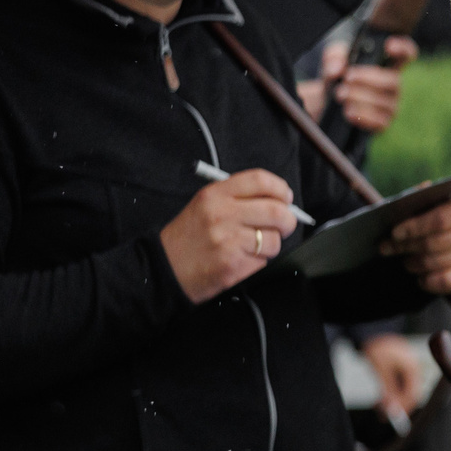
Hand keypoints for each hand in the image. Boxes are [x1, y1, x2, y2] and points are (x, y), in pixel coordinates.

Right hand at [160, 170, 298, 302]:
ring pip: (274, 240)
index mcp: (215, 195)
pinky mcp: (233, 266)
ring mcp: (228, 242)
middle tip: (284, 225)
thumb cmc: (187, 237)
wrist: (162, 269)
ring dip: (271, 245)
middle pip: (276, 211)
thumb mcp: (204, 205)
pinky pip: (263, 262)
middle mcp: (222, 215)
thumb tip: (279, 200)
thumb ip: (238, 198)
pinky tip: (242, 261)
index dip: (280, 189)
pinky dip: (258, 263)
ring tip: (254, 247)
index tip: (285, 198)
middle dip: (288, 220)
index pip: (260, 181)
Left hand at [295, 37, 417, 132]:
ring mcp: (391, 105)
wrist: (327, 103)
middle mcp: (394, 85)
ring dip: (360, 97)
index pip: (407, 54)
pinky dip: (362, 116)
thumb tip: (338, 69)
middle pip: (395, 81)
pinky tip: (348, 111)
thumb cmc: (338, 77)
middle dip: (369, 79)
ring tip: (341, 94)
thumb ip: (334, 57)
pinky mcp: (383, 124)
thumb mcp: (333, 61)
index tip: (388, 46)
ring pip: (385, 102)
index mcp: (388, 65)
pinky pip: (380, 122)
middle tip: (348, 78)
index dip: (403, 48)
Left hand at [360, 332, 426, 420]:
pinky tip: (381, 399)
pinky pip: (398, 386)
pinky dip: (390, 394)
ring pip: (403, 391)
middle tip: (384, 416)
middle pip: (410, 393)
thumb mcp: (380, 369)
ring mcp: (407, 368)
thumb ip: (387, 389)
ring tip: (380, 408)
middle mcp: (413, 368)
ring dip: (392, 401)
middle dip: (397, 405)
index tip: (393, 417)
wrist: (370, 331)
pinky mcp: (400, 369)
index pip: (413, 393)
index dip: (404, 407)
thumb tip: (391, 409)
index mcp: (412, 366)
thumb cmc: (376, 347)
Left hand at [382, 189, 450, 294]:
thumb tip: (406, 202)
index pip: (441, 219)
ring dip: (414, 263)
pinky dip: (427, 280)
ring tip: (406, 260)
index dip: (415, 227)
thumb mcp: (432, 206)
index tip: (394, 233)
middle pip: (434, 242)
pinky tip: (422, 276)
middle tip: (387, 248)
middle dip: (406, 246)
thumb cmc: (440, 224)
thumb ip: (421, 200)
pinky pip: (444, 281)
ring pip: (435, 262)